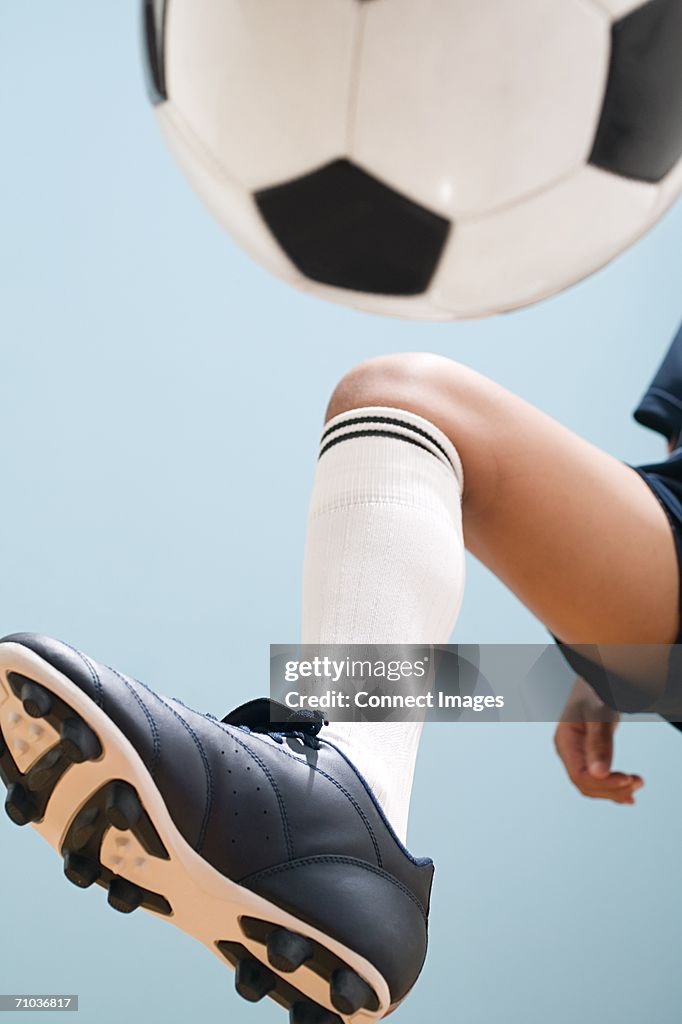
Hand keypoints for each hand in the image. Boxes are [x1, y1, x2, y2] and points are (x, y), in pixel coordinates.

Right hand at [554, 677, 643, 804]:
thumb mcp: (598, 715)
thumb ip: (598, 743)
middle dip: (611, 788)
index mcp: (565, 742)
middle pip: (586, 783)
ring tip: (638, 784)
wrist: (596, 685)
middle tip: (637, 782)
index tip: (627, 779)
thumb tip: (599, 774)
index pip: (579, 774)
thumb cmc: (595, 693)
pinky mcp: (588, 757)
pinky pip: (598, 780)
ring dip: (615, 789)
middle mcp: (568, 752)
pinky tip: (628, 794)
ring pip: (593, 785)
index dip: (603, 782)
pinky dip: (613, 788)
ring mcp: (577, 756)